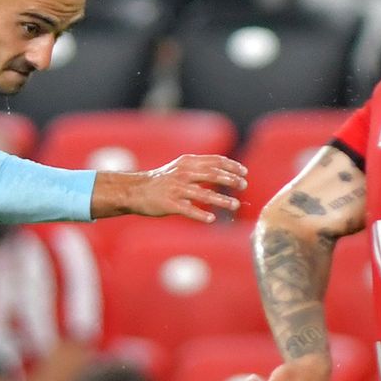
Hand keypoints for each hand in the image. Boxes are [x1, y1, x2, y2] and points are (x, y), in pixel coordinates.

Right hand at [92, 153, 246, 221]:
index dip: (231, 166)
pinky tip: (211, 219)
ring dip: (221, 200)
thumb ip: (201, 168)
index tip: (244, 173)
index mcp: (187, 163)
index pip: (214, 161)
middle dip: (230, 180)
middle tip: (243, 186)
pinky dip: (200, 215)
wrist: (136, 190)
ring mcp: (176, 189)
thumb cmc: (163, 180)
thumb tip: (227, 171)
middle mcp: (183, 173)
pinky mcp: (169, 204)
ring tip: (235, 205)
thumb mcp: (181, 167)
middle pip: (212, 175)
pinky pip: (188, 210)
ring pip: (203, 194)